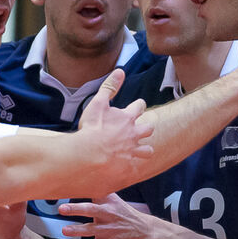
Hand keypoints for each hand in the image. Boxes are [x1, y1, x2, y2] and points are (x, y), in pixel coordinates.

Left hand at [60, 193, 153, 238]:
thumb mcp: (115, 200)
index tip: (68, 186)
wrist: (144, 232)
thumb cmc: (124, 213)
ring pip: (90, 230)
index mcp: (108, 203)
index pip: (95, 193)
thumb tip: (85, 177)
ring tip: (64, 230)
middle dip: (76, 209)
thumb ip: (100, 190)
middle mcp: (108, 215)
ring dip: (77, 230)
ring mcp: (107, 230)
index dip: (83, 190)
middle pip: (91, 210)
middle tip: (62, 208)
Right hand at [75, 69, 151, 195]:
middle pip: (148, 128)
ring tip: (142, 150)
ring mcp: (132, 151)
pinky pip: (135, 167)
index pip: (139, 106)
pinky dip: (132, 166)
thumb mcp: (99, 103)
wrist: (89, 155)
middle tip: (142, 128)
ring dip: (145, 149)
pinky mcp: (129, 167)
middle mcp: (134, 134)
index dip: (138, 105)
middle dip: (146, 127)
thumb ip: (109, 87)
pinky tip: (127, 167)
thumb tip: (120, 71)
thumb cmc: (92, 128)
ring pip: (147, 150)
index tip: (138, 105)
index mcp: (127, 118)